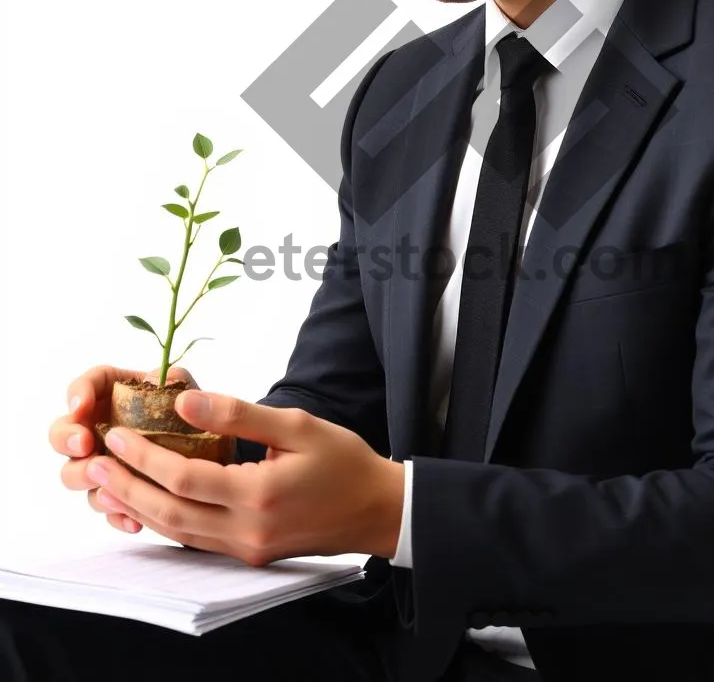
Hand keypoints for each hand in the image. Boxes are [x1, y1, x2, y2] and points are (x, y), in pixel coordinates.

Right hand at [49, 364, 198, 534]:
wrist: (211, 452)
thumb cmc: (194, 413)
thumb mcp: (190, 391)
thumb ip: (175, 379)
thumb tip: (154, 380)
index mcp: (113, 394)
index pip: (85, 386)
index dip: (77, 393)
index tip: (81, 406)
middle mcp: (98, 428)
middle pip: (62, 433)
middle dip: (66, 439)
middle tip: (85, 444)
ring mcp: (102, 462)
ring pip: (74, 473)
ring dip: (84, 477)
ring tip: (103, 480)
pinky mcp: (115, 492)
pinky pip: (106, 507)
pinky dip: (116, 514)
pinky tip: (132, 520)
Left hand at [70, 391, 405, 564]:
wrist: (376, 509)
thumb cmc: (342, 460)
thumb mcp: (296, 425)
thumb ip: (238, 414)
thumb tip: (183, 403)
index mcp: (259, 495)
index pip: (184, 478)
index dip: (145, 457)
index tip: (117, 436)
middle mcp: (247, 531)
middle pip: (169, 513)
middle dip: (126, 487)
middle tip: (92, 463)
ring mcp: (247, 549)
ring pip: (177, 533)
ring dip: (138, 507)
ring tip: (106, 483)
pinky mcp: (249, 555)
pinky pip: (195, 540)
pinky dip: (165, 522)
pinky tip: (147, 504)